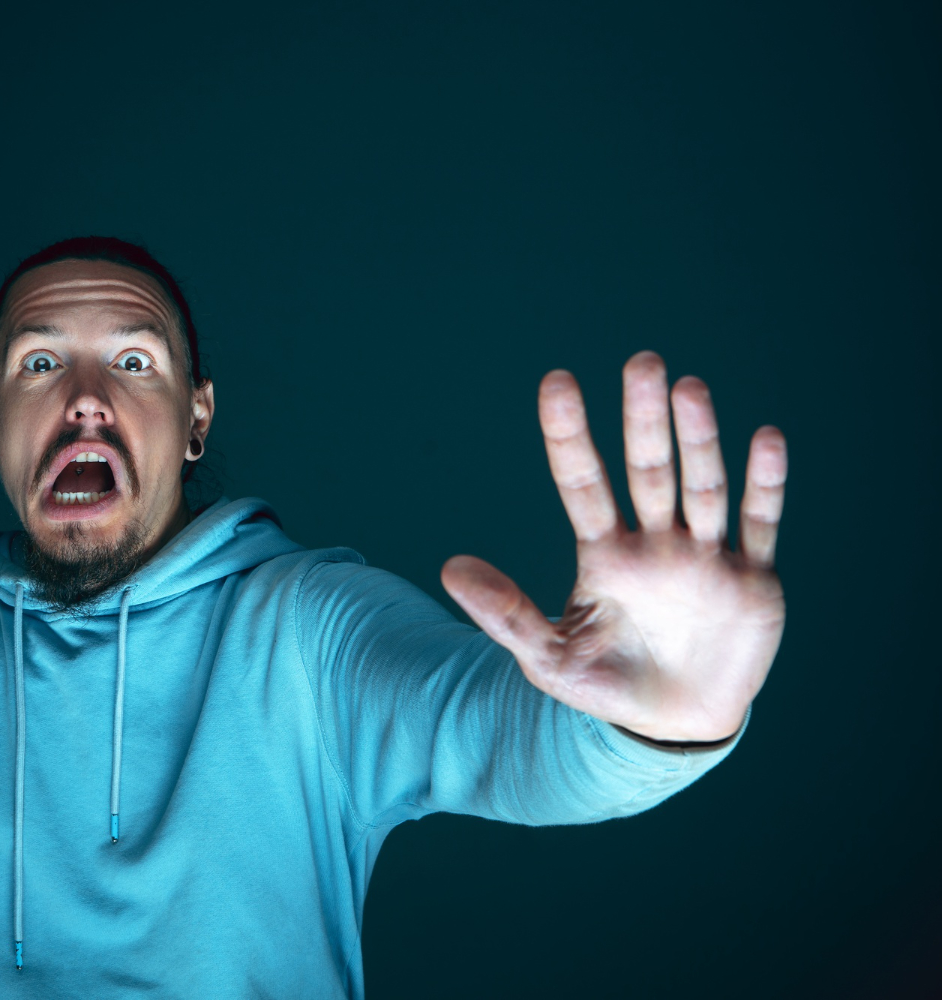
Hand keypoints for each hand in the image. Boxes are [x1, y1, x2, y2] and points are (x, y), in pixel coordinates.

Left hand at [441, 352, 786, 742]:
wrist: (673, 726)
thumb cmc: (606, 684)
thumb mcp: (547, 657)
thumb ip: (504, 613)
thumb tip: (448, 568)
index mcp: (604, 554)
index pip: (582, 482)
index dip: (569, 435)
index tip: (556, 382)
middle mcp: (655, 543)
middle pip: (648, 470)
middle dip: (643, 419)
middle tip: (641, 361)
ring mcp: (704, 557)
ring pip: (702, 487)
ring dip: (699, 439)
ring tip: (688, 388)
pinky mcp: (751, 580)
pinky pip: (759, 524)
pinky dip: (764, 484)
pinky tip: (766, 439)